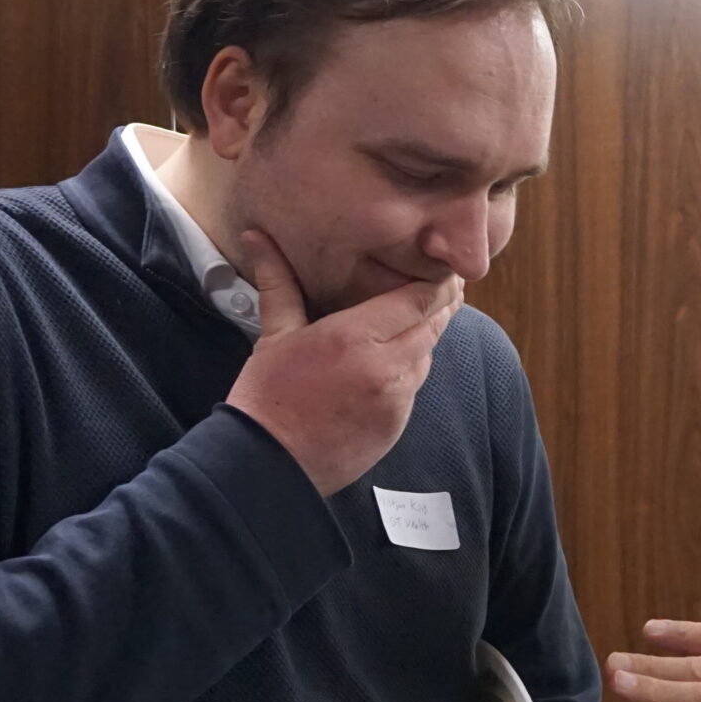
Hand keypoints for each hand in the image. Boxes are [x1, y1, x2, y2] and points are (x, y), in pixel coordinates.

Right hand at [225, 228, 464, 496]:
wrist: (270, 464)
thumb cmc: (267, 397)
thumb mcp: (275, 335)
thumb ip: (278, 281)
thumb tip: (258, 237)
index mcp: (355, 336)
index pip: (419, 299)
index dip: (437, 283)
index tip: (440, 269)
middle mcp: (386, 366)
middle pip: (433, 324)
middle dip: (440, 304)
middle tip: (443, 285)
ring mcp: (397, 399)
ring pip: (427, 354)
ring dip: (425, 335)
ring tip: (417, 317)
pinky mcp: (398, 424)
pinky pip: (415, 386)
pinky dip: (411, 368)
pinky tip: (394, 360)